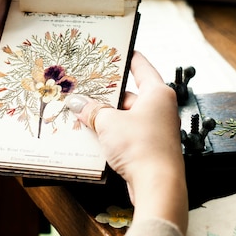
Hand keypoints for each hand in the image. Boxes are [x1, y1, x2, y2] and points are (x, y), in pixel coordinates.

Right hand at [65, 51, 187, 232]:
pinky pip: (126, 133)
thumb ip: (92, 110)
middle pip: (128, 94)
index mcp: (157, 93)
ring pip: (125, 115)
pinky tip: (92, 134)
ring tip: (81, 111)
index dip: (126, 56)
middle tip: (83, 87)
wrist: (157, 186)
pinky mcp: (149, 147)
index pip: (141, 66)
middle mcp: (159, 108)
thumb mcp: (109, 123)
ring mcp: (155, 129)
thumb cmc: (141, 147)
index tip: (114, 49)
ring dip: (105, 116)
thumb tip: (76, 103)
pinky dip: (111, 132)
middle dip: (105, 94)